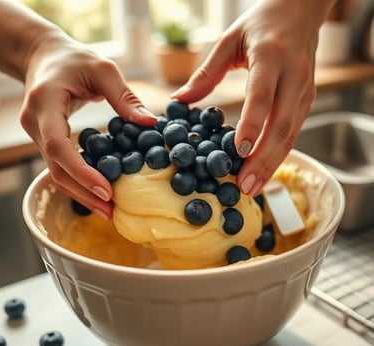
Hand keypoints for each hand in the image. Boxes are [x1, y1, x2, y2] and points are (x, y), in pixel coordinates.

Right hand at [20, 35, 156, 219]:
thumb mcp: (102, 68)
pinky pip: (61, 167)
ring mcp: (37, 135)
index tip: (106, 191)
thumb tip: (150, 123)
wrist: (44, 56)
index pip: (59, 146)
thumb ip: (124, 96)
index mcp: (44, 104)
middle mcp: (36, 124)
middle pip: (57, 169)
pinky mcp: (46, 141)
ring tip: (108, 211)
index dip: (82, 172)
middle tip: (112, 211)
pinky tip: (98, 193)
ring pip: (57, 174)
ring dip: (82, 194)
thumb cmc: (74, 58)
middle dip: (84, 193)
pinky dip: (79, 182)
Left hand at [172, 0, 333, 195]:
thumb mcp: (228, 40)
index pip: (262, 96)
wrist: (300, 11)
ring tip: (253, 187)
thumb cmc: (261, 24)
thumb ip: (205, 73)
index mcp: (271, 57)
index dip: (252, 125)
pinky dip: (278, 155)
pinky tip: (264, 171)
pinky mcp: (307, 100)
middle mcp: (293, 76)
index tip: (239, 152)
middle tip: (244, 185)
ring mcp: (304, 90)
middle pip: (280, 125)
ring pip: (290, 135)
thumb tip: (179, 102)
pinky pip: (293, 133)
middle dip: (262, 160)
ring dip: (272, 164)